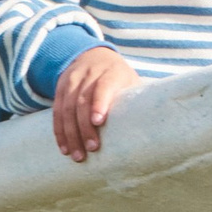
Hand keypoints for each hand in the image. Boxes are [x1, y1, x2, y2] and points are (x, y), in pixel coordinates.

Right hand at [51, 46, 139, 162]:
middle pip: (82, 102)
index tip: (98, 121)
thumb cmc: (119, 76)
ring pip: (66, 108)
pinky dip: (59, 131)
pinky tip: (64, 147)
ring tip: (77, 155)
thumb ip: (138, 98)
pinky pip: (56, 111)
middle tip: (91, 149)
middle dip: (85, 127)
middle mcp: (88, 75)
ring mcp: (71, 80)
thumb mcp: (131, 80)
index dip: (99, 103)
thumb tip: (155, 127)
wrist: (93, 55)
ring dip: (70, 134)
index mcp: (111, 72)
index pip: (103, 87)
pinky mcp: (59, 88)